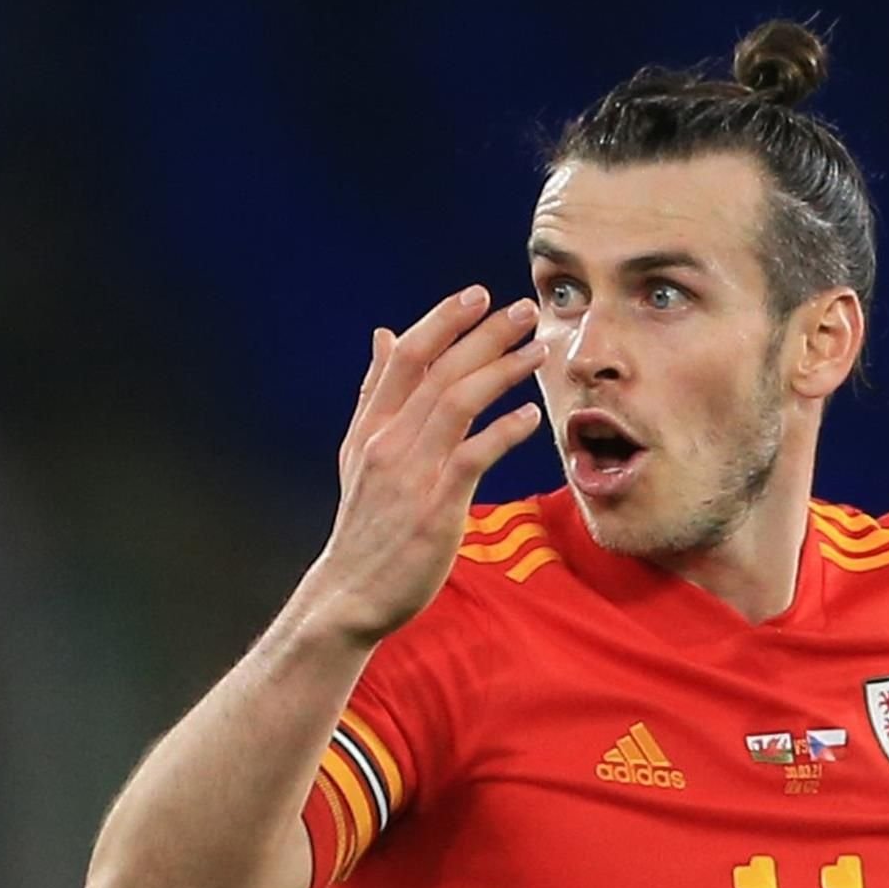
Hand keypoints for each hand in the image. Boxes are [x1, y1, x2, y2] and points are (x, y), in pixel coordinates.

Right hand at [307, 286, 548, 639]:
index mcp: (371, 425)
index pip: (407, 356)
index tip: (477, 295)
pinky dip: (503, 431)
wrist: (351, 592)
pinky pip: (473, 456)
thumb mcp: (359, 452)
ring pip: (457, 402)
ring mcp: (411, 473)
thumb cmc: (365, 525)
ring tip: (537, 349)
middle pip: (439, 370)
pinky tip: (530, 415)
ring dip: (501, 370)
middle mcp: (388, 441)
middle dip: (485, 334)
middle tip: (524, 309)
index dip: (442, 320)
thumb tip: (383, 335)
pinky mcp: (435, 507)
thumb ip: (375, 393)